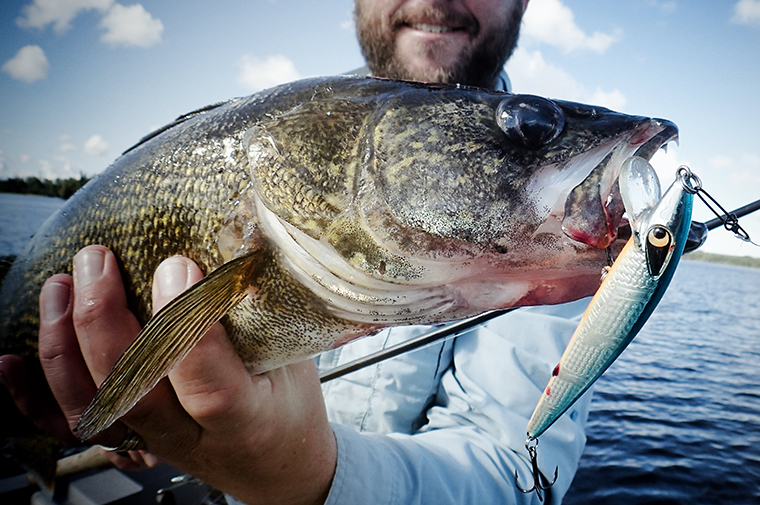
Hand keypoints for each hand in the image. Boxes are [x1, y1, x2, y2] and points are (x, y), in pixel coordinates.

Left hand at [37, 245, 335, 503]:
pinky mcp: (127, 443)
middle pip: (131, 390)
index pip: (207, 382)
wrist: (274, 464)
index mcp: (245, 418)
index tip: (177, 265)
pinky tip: (9, 363)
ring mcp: (151, 443)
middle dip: (102, 319)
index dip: (185, 323)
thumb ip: (267, 316)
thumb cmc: (287, 408)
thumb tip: (250, 242)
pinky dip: (31, 398)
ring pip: (91, 406)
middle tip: (98, 260)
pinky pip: (69, 427)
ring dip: (64, 343)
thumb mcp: (295, 361)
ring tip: (60, 285)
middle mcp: (189, 438)